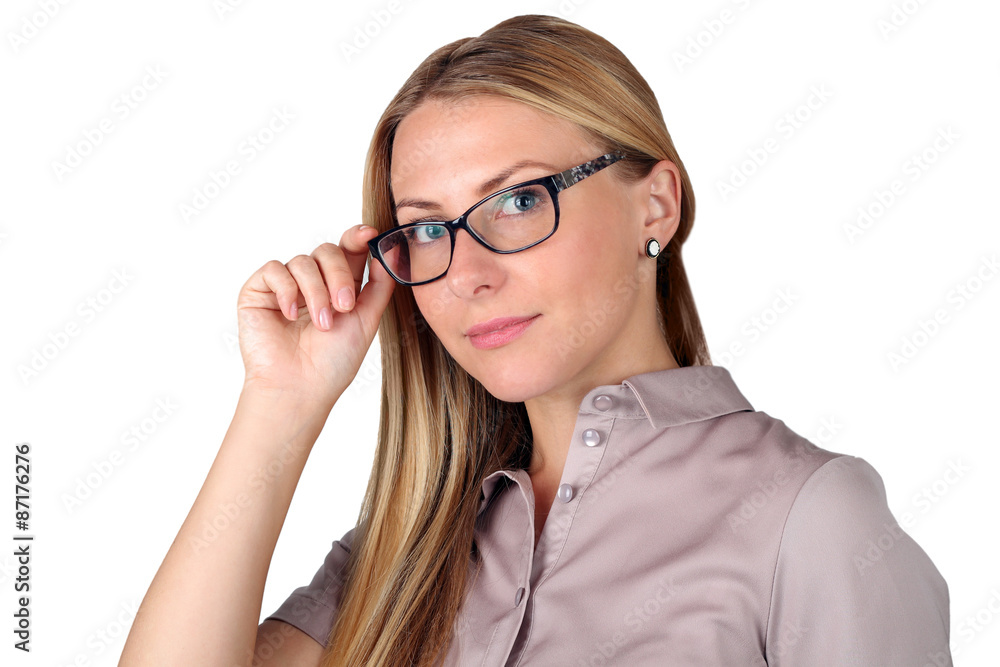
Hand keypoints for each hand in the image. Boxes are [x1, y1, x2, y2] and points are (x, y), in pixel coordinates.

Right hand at [235, 224, 394, 407]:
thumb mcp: (366, 321)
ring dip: (316, 292)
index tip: (369, 234)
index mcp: (339, 286)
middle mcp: (312, 283)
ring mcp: (285, 286)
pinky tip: (291, 315)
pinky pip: (274, 270)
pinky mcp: (258, 292)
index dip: (357, 237)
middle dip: (339, 275)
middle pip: (327, 251)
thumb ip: (379, 286)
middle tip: (344, 306)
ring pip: (303, 261)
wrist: (300, 389)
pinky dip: (286, 290)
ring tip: (321, 323)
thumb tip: (391, 251)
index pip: (348, 251)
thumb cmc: (332, 363)